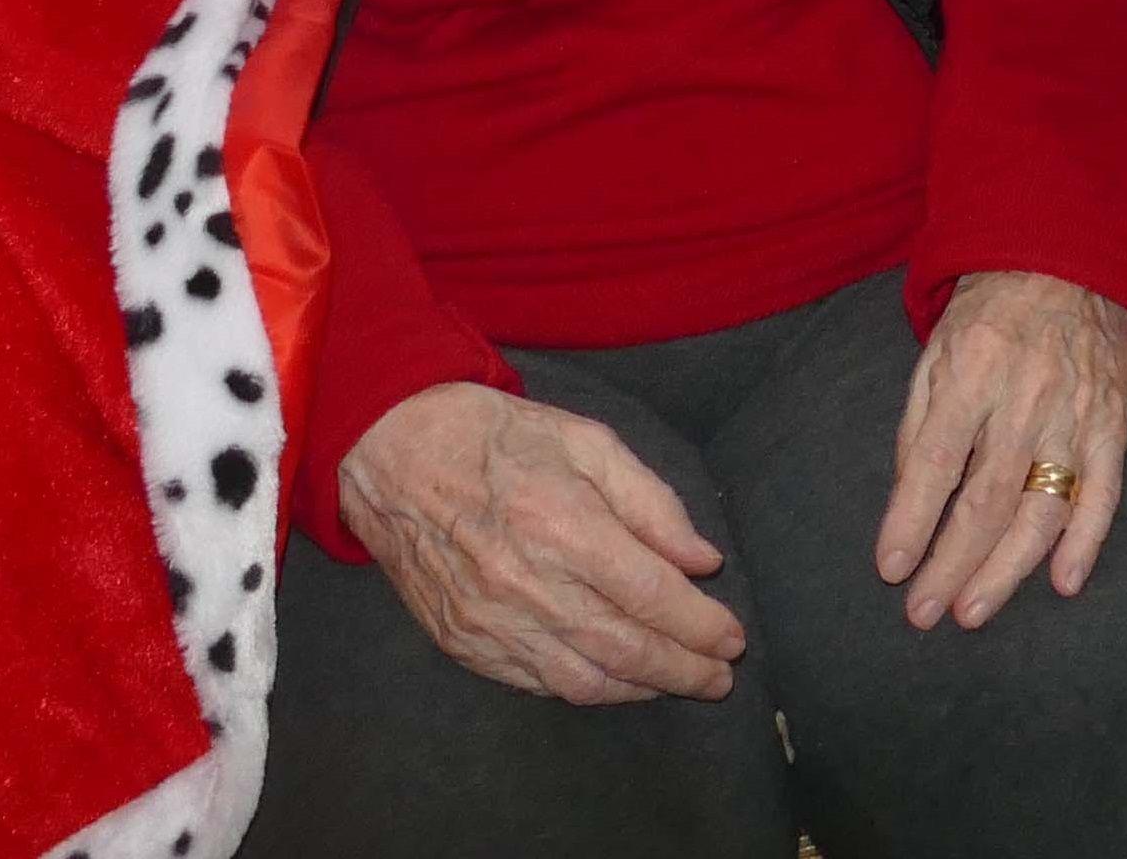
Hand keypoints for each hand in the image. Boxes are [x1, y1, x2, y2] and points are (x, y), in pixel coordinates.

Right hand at [338, 381, 742, 703]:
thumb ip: (651, 502)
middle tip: (720, 678)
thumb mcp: (588, 441)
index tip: (732, 639)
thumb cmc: (498, 438)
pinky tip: (614, 679)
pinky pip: (536, 684)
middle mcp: (527, 585)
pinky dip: (585, 689)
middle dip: (683, 670)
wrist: (394, 455)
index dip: (699, 625)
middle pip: (624, 649)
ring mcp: (490, 622)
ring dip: (640, 689)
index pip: (651, 595)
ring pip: (582, 680)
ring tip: (677, 681)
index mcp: (564, 525)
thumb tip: (701, 561)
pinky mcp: (463, 643)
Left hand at [877, 271, 1126, 630]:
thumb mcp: (937, 350)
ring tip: (972, 610)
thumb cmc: (991, 308)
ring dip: (1007, 569)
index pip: (935, 463)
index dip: (911, 522)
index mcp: (972, 371)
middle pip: (986, 500)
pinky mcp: (1115, 423)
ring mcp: (1076, 414)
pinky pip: (1104, 492)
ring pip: (1043, 510)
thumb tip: (907, 501)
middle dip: (951, 565)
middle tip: (924, 613)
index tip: (892, 569)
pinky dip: (1087, 541)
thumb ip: (919, 424)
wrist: (1072, 256)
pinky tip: (1064, 582)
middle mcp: (1026, 397)